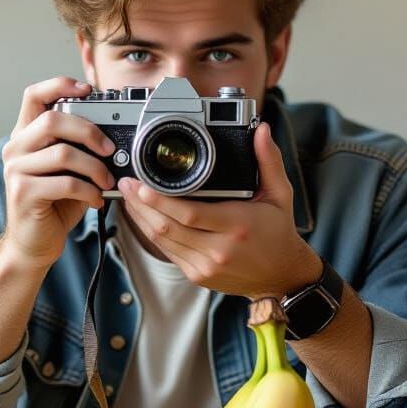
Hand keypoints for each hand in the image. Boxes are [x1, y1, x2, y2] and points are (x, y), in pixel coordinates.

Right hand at [0, 76, 116, 269]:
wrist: (34, 243)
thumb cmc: (55, 203)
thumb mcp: (68, 169)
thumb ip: (79, 148)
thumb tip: (116, 138)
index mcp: (25, 136)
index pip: (34, 95)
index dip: (59, 85)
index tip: (87, 89)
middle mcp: (15, 148)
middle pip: (52, 120)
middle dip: (89, 131)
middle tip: (109, 150)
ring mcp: (16, 170)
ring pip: (62, 153)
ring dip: (94, 167)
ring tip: (107, 181)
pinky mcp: (23, 193)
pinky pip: (65, 183)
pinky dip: (89, 191)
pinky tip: (97, 200)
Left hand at [117, 121, 322, 298]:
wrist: (281, 276)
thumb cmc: (278, 231)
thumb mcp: (280, 194)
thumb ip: (269, 160)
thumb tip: (262, 131)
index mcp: (237, 225)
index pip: (190, 213)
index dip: (160, 200)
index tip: (141, 184)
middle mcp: (219, 249)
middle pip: (168, 227)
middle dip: (141, 204)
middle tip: (125, 183)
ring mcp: (205, 265)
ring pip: (162, 241)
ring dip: (141, 217)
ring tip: (128, 196)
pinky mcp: (196, 274)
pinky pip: (167, 251)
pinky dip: (151, 232)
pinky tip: (143, 216)